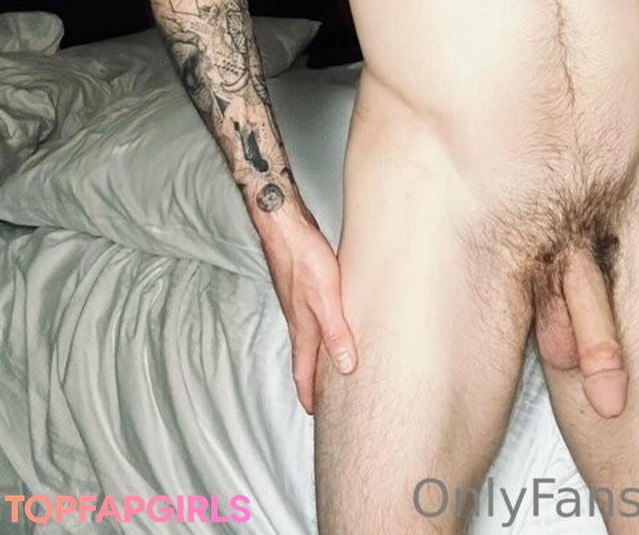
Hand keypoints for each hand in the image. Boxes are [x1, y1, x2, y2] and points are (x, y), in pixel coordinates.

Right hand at [259, 215, 357, 413]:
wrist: (286, 227)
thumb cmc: (303, 259)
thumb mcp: (326, 299)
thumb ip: (336, 333)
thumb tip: (345, 368)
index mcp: (302, 330)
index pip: (303, 373)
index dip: (309, 396)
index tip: (316, 416)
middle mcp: (299, 321)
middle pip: (306, 360)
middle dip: (315, 382)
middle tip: (327, 400)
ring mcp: (301, 304)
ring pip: (312, 339)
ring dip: (321, 356)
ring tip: (335, 366)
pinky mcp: (307, 287)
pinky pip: (317, 318)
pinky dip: (326, 330)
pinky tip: (338, 322)